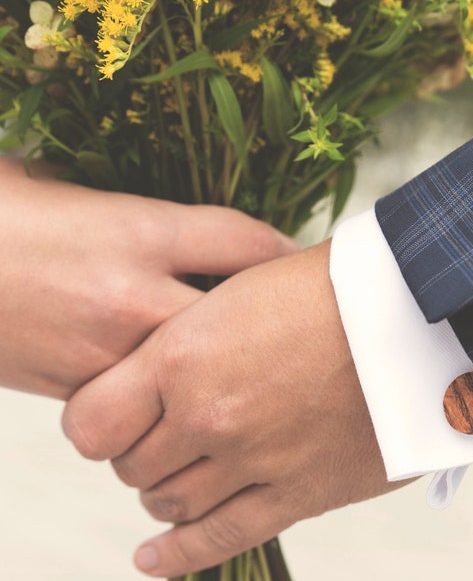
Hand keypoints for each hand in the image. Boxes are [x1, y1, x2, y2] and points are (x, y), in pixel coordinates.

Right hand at [0, 157, 296, 396]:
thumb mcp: (60, 182)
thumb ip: (126, 206)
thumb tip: (177, 223)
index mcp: (137, 228)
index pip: (246, 240)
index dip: (286, 252)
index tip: (304, 260)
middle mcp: (133, 293)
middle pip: (240, 317)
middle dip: (270, 319)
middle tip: (296, 320)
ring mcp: (106, 349)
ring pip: (196, 369)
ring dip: (222, 362)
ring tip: (246, 360)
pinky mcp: (75, 387)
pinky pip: (141, 398)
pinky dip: (162, 392)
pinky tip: (172, 385)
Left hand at [62, 241, 402, 575]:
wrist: (418, 311)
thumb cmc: (330, 285)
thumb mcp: (238, 287)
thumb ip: (189, 336)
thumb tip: (161, 361)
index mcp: (181, 355)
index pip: (92, 423)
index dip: (96, 426)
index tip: (111, 420)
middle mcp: (207, 415)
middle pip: (134, 467)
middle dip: (140, 458)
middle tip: (161, 441)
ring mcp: (254, 461)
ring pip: (173, 505)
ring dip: (166, 497)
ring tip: (179, 478)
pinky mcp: (301, 494)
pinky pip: (223, 538)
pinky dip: (180, 555)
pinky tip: (151, 558)